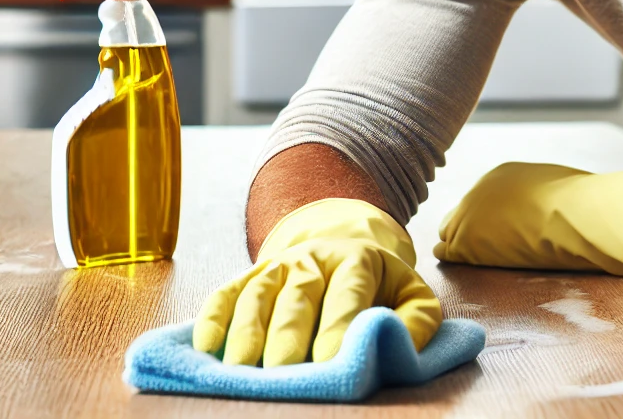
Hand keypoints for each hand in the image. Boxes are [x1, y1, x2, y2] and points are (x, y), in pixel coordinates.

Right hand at [193, 198, 440, 366]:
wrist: (344, 251)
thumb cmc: (380, 289)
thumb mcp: (410, 296)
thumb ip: (416, 319)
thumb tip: (400, 342)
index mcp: (358, 260)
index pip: (347, 291)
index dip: (338, 324)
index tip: (329, 359)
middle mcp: (313, 258)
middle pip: (298, 294)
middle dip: (289, 333)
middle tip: (284, 371)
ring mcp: (277, 265)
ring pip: (258, 294)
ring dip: (247, 331)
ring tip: (242, 368)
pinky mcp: (248, 276)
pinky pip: (226, 293)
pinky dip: (213, 318)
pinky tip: (206, 347)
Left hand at [434, 162, 622, 279]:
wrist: (581, 215)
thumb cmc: (584, 207)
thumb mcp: (561, 194)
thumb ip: (545, 201)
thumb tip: (562, 212)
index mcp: (503, 175)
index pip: (480, 200)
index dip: (480, 217)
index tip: (483, 231)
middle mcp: (482, 189)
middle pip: (458, 214)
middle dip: (459, 230)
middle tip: (456, 246)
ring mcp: (471, 212)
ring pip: (448, 233)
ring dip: (453, 245)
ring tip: (451, 256)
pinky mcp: (467, 237)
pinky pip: (449, 251)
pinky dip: (451, 258)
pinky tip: (451, 262)